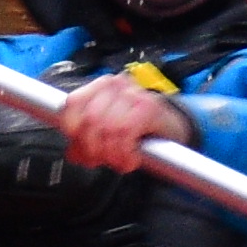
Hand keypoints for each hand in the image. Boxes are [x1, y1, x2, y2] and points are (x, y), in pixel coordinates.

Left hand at [56, 79, 193, 175]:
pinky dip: (125, 153)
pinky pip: (126, 133)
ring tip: (118, 162)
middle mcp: (116, 84)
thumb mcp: (107, 132)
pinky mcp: (149, 108)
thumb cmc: (138, 130)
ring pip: (107, 128)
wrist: (173, 129)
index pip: (72, 104)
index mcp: (100, 86)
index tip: (81, 150)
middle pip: (89, 120)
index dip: (73, 132)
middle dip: (92, 149)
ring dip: (111, 154)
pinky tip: (130, 159)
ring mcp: (133, 94)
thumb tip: (73, 154)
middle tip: (101, 161)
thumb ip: (86, 140)